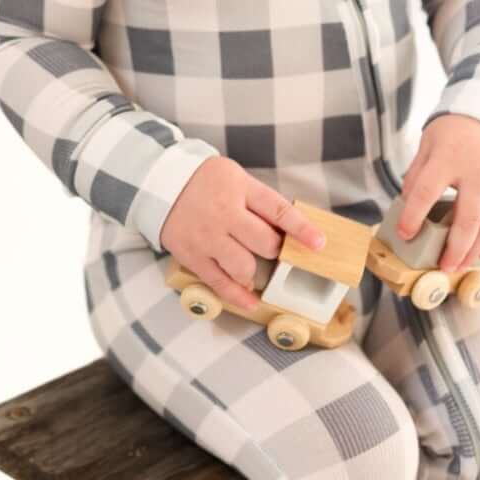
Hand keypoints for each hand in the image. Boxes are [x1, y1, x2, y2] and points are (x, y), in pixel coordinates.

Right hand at [161, 157, 326, 313]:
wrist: (161, 184)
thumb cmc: (207, 182)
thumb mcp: (236, 177)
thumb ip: (261, 201)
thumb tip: (290, 230)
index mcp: (240, 188)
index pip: (278, 211)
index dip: (301, 229)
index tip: (318, 244)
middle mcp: (224, 213)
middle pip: (264, 242)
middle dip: (275, 250)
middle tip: (273, 250)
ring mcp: (207, 237)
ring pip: (244, 266)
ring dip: (255, 271)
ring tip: (252, 267)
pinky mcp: (193, 256)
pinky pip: (219, 282)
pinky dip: (237, 296)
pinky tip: (250, 301)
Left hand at [396, 115, 479, 273]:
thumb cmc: (457, 128)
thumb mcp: (429, 143)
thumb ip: (418, 173)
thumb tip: (409, 204)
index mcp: (449, 158)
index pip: (426, 192)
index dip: (413, 216)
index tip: (405, 234)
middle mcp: (478, 171)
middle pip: (466, 219)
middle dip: (454, 248)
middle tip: (443, 267)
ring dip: (475, 249)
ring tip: (461, 265)